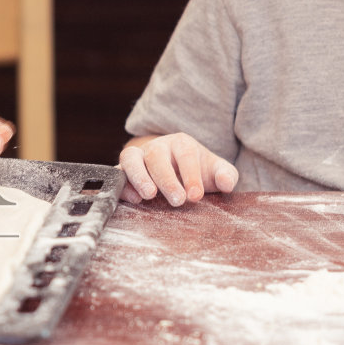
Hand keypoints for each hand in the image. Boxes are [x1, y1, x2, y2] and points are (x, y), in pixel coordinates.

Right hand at [118, 133, 237, 205]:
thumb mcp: (215, 172)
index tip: (196, 195)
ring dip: (139, 176)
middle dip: (167, 179)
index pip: (185, 155)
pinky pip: (117, 174)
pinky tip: (134, 199)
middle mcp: (156, 147)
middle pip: (157, 156)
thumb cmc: (197, 172)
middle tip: (178, 201)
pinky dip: (122, 185)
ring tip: (150, 196)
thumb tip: (227, 183)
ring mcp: (137, 158)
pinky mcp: (123, 172)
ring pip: (131, 158)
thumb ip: (225, 175)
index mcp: (181, 143)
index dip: (191, 175)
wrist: (175, 172)